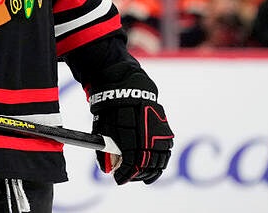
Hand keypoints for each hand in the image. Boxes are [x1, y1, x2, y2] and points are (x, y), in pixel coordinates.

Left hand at [89, 67, 173, 184]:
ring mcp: (159, 133)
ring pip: (160, 160)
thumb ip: (104, 149)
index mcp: (130, 135)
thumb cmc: (111, 109)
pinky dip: (161, 162)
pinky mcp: (166, 131)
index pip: (132, 163)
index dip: (126, 174)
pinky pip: (166, 152)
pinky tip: (154, 166)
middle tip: (129, 178)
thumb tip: (106, 169)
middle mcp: (148, 135)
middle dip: (137, 175)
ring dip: (151, 171)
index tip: (119, 180)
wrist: (127, 88)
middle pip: (147, 164)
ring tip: (142, 176)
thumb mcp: (101, 128)